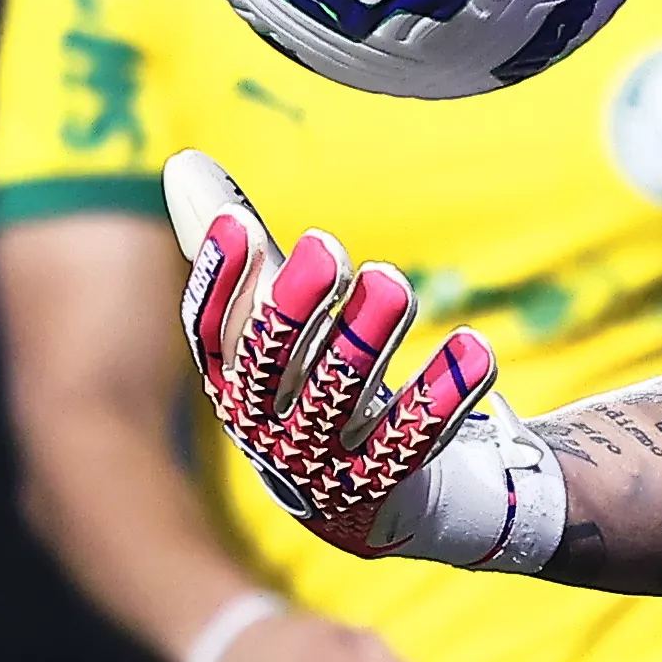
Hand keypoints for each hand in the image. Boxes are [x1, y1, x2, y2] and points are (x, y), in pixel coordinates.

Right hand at [163, 150, 565, 569]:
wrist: (372, 499)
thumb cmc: (312, 385)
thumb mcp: (275, 322)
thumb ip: (242, 248)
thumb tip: (185, 162)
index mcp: (233, 384)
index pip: (211, 332)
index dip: (219, 281)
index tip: (239, 223)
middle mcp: (266, 428)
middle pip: (269, 367)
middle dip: (296, 307)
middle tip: (329, 246)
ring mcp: (322, 466)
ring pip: (339, 399)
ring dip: (367, 339)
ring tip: (393, 283)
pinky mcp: (382, 487)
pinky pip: (415, 438)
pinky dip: (444, 393)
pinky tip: (476, 348)